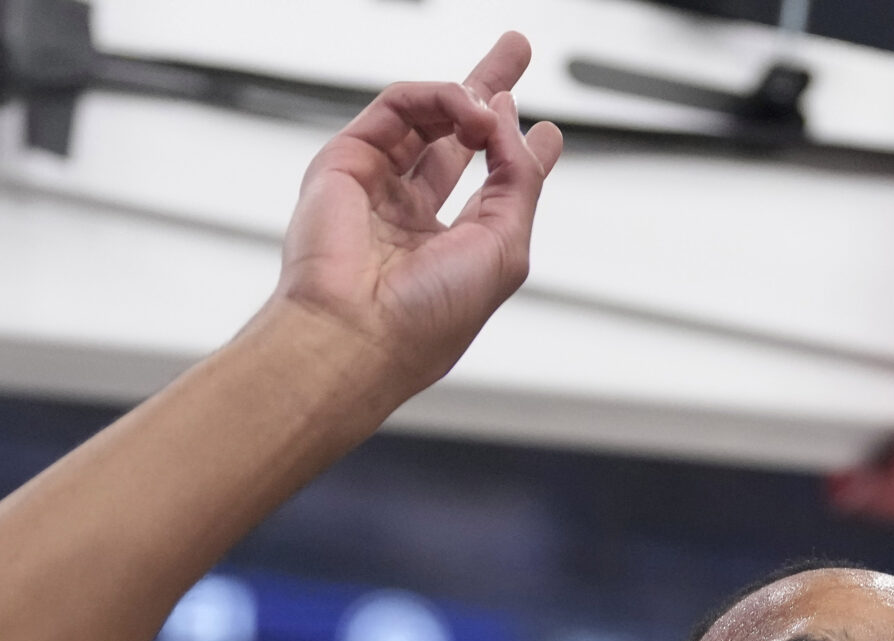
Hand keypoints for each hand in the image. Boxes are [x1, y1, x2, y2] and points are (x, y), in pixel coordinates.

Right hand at [276, 32, 564, 394]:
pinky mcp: (347, 161)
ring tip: (494, 102)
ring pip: (427, 115)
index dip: (517, 153)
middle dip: (488, 93)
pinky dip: (439, 98)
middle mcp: (414, 216)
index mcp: (454, 247)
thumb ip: (520, 181)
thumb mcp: (505, 249)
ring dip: (469, 95)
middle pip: (456, 138)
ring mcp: (378, 187)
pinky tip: (467, 109)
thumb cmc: (424, 318)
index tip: (546, 132)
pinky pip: (399, 107)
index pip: (491, 187)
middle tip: (514, 54)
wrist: (355, 332)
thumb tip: (514, 123)